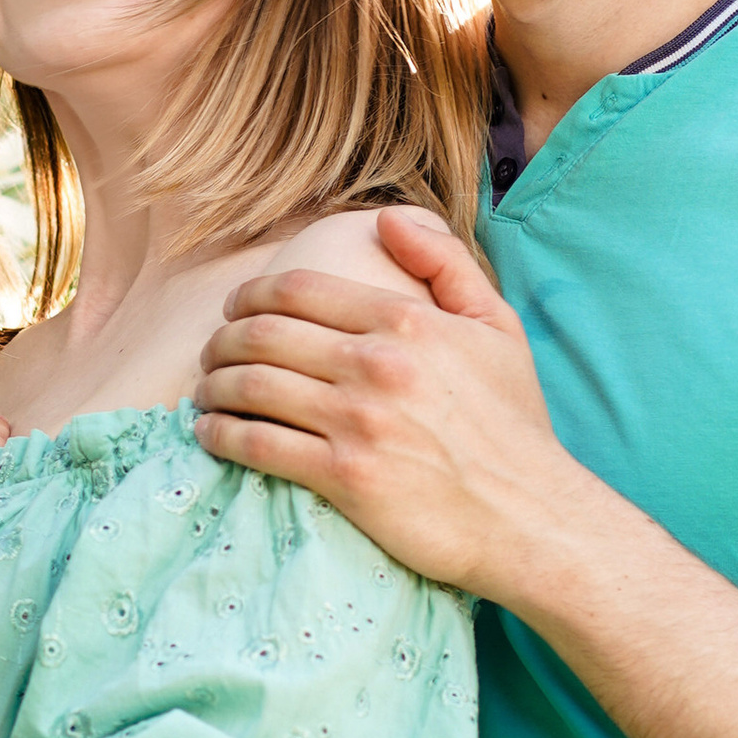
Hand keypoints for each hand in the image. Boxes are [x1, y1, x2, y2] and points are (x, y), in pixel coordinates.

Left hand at [192, 206, 575, 598]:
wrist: (532, 517)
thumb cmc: (514, 426)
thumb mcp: (497, 328)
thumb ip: (445, 264)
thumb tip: (388, 220)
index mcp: (406, 321)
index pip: (296, 291)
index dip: (249, 295)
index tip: (234, 310)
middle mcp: (376, 363)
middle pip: (261, 334)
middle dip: (221, 340)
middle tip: (211, 354)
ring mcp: (358, 421)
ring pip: (250, 386)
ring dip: (212, 386)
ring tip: (205, 393)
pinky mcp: (344, 478)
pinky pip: (257, 444)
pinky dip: (221, 434)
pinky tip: (211, 434)